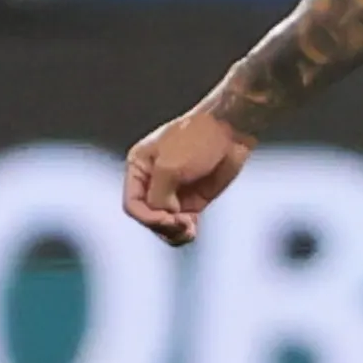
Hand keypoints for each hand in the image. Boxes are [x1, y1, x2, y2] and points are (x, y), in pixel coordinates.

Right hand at [122, 106, 254, 246]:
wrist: (230, 130)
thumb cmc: (196, 139)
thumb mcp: (169, 167)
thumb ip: (159, 195)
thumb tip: (165, 214)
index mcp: (139, 167)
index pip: (132, 204)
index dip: (147, 217)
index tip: (168, 218)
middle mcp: (152, 181)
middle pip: (148, 217)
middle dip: (163, 225)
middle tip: (182, 223)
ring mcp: (173, 192)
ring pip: (163, 225)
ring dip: (173, 232)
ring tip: (189, 230)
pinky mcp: (192, 199)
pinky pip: (181, 223)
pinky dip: (184, 231)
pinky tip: (192, 231)